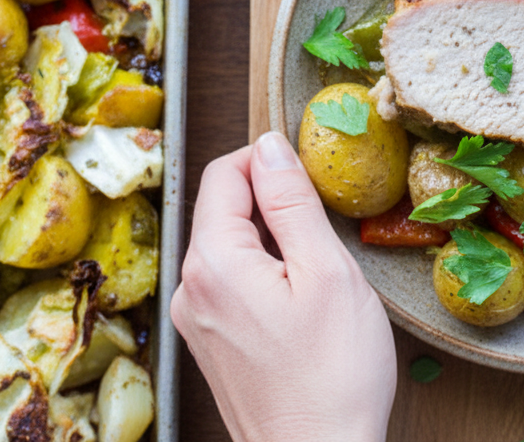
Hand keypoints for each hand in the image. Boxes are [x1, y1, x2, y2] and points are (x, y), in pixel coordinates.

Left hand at [171, 132, 396, 441]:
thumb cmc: (332, 377)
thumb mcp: (327, 273)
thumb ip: (293, 202)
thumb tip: (271, 146)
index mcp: (213, 263)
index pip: (223, 173)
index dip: (267, 157)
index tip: (312, 167)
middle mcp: (191, 289)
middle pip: (223, 209)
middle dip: (272, 198)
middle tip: (327, 215)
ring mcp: (198, 320)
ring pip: (230, 248)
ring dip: (272, 237)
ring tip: (322, 263)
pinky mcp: (213, 344)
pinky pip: (232, 283)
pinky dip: (266, 271)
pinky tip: (304, 297)